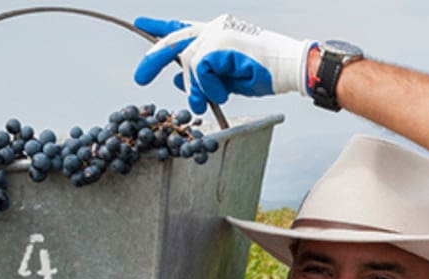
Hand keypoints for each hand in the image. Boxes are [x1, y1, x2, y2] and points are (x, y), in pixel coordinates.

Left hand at [134, 14, 313, 112]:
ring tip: (202, 103)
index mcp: (216, 31)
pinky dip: (207, 86)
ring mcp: (217, 33)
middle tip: (139, 78)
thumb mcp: (225, 77)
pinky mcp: (221, 44)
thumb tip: (178, 82)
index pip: (182, 27)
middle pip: (175, 40)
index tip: (142, 24)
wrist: (288, 68)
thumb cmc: (263, 73)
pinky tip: (222, 94)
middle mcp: (214, 27)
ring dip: (195, 88)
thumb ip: (202, 77)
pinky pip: (200, 69)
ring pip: (188, 61)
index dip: (160, 26)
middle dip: (154, 59)